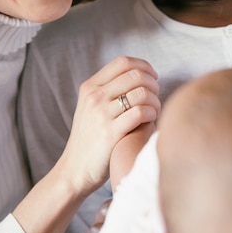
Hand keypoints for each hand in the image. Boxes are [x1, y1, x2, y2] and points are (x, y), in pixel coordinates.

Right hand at [58, 56, 159, 196]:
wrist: (75, 170)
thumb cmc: (91, 140)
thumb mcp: (91, 108)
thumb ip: (109, 91)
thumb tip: (140, 76)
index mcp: (89, 87)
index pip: (122, 62)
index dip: (144, 66)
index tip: (153, 77)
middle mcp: (94, 96)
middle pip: (135, 75)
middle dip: (153, 84)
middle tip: (156, 97)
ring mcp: (101, 114)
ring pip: (141, 93)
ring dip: (155, 100)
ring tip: (155, 111)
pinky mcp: (110, 132)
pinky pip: (141, 112)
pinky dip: (153, 114)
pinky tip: (151, 120)